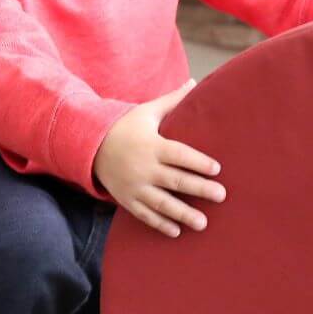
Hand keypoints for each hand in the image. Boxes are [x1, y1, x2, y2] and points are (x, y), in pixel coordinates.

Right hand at [93, 80, 225, 238]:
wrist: (90, 146)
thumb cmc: (126, 127)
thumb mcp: (146, 112)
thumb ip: (172, 101)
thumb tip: (194, 82)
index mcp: (152, 145)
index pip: (179, 155)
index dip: (198, 161)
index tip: (217, 169)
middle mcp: (144, 167)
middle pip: (175, 180)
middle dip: (199, 188)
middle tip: (221, 195)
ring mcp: (134, 186)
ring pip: (162, 203)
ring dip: (183, 213)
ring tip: (203, 223)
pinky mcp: (127, 200)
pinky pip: (145, 214)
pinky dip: (160, 224)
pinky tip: (177, 231)